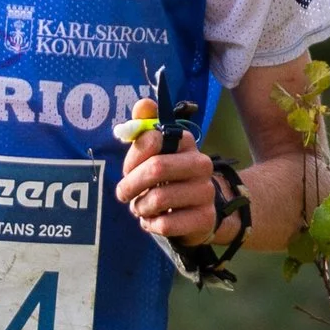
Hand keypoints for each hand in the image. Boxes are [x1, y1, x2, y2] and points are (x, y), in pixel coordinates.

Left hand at [115, 122, 226, 245]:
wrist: (201, 210)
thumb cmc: (170, 176)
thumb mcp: (157, 151)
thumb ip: (146, 126)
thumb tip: (143, 104)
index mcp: (186, 142)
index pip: (153, 139)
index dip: (132, 157)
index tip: (127, 169)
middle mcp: (200, 164)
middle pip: (156, 169)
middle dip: (131, 184)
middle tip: (123, 193)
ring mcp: (205, 192)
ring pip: (158, 199)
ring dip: (139, 207)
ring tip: (140, 207)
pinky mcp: (204, 218)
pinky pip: (165, 224)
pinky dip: (151, 224)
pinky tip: (153, 221)